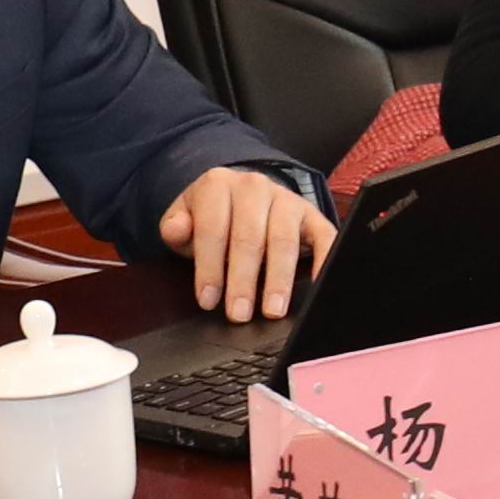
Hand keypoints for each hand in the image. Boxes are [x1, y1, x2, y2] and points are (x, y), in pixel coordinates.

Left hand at [162, 161, 333, 324]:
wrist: (242, 195)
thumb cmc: (213, 216)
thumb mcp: (185, 218)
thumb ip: (175, 227)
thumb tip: (177, 230)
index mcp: (217, 185)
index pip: (212, 229)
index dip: (209, 268)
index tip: (208, 300)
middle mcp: (254, 187)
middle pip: (249, 238)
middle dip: (243, 280)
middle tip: (239, 313)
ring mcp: (286, 199)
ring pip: (283, 241)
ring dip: (278, 279)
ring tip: (272, 310)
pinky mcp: (312, 214)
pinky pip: (324, 236)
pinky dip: (324, 260)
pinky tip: (318, 283)